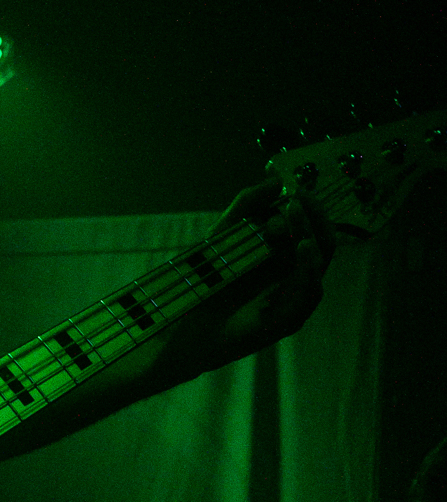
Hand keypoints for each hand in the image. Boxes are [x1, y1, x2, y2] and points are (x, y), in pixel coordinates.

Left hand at [154, 179, 336, 384]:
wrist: (180, 321)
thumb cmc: (206, 280)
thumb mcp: (225, 234)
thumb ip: (248, 206)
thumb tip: (276, 179)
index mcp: (285, 259)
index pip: (312, 230)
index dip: (310, 209)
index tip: (298, 189)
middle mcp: (293, 280)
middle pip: (322, 246)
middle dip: (314, 220)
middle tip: (298, 201)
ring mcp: (290, 302)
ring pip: (316, 271)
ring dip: (312, 242)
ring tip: (297, 219)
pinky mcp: (283, 323)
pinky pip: (305, 297)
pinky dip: (307, 271)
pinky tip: (302, 249)